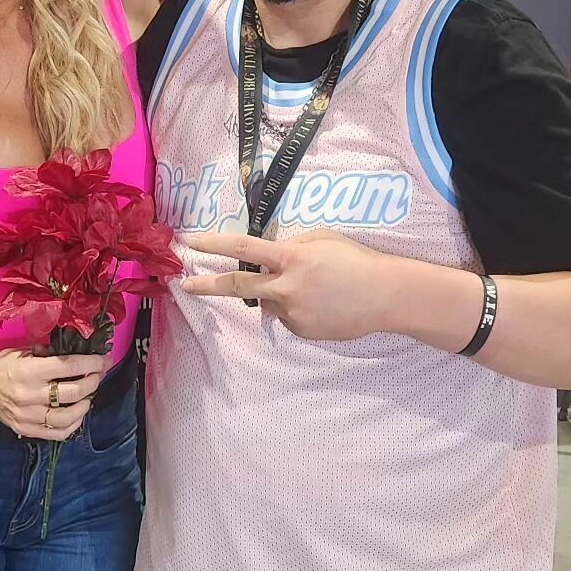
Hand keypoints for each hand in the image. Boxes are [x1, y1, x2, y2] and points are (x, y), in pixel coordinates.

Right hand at [0, 347, 108, 441]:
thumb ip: (51, 354)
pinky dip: (72, 425)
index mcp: (29, 371)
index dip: (91, 363)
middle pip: (72, 392)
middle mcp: (29, 395)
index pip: (69, 366)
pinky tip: (77, 414)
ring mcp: (27, 415)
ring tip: (88, 395)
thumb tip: (81, 354)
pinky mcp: (25, 429)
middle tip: (97, 375)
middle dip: (92, 382)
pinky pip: (56, 433)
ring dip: (85, 405)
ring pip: (67, 417)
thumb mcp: (25, 351)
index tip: (104, 360)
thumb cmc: (3, 363)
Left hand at [182, 229, 394, 341]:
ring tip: (313, 289)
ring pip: (269, 302)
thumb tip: (271, 257)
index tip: (189, 243)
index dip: (213, 244)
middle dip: (207, 285)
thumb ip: (292, 246)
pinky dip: (296, 309)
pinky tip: (321, 304)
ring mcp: (292, 312)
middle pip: (237, 285)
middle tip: (185, 285)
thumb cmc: (356, 260)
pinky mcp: (301, 330)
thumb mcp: (322, 239)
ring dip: (277, 294)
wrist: (385, 296)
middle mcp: (286, 287)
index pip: (243, 248)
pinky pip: (287, 317)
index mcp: (291, 258)